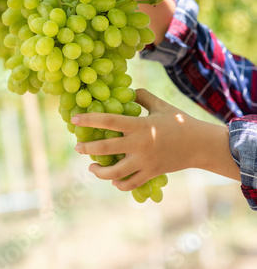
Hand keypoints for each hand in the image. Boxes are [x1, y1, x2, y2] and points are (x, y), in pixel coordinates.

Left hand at [71, 89, 239, 190]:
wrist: (201, 145)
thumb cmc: (179, 122)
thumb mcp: (161, 105)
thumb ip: (142, 97)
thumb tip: (127, 90)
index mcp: (140, 126)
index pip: (108, 120)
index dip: (89, 119)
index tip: (74, 119)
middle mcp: (139, 145)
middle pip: (105, 148)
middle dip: (87, 148)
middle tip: (77, 147)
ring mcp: (144, 162)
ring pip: (115, 173)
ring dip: (99, 172)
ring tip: (92, 167)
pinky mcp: (150, 174)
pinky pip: (130, 184)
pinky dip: (119, 184)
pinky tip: (114, 180)